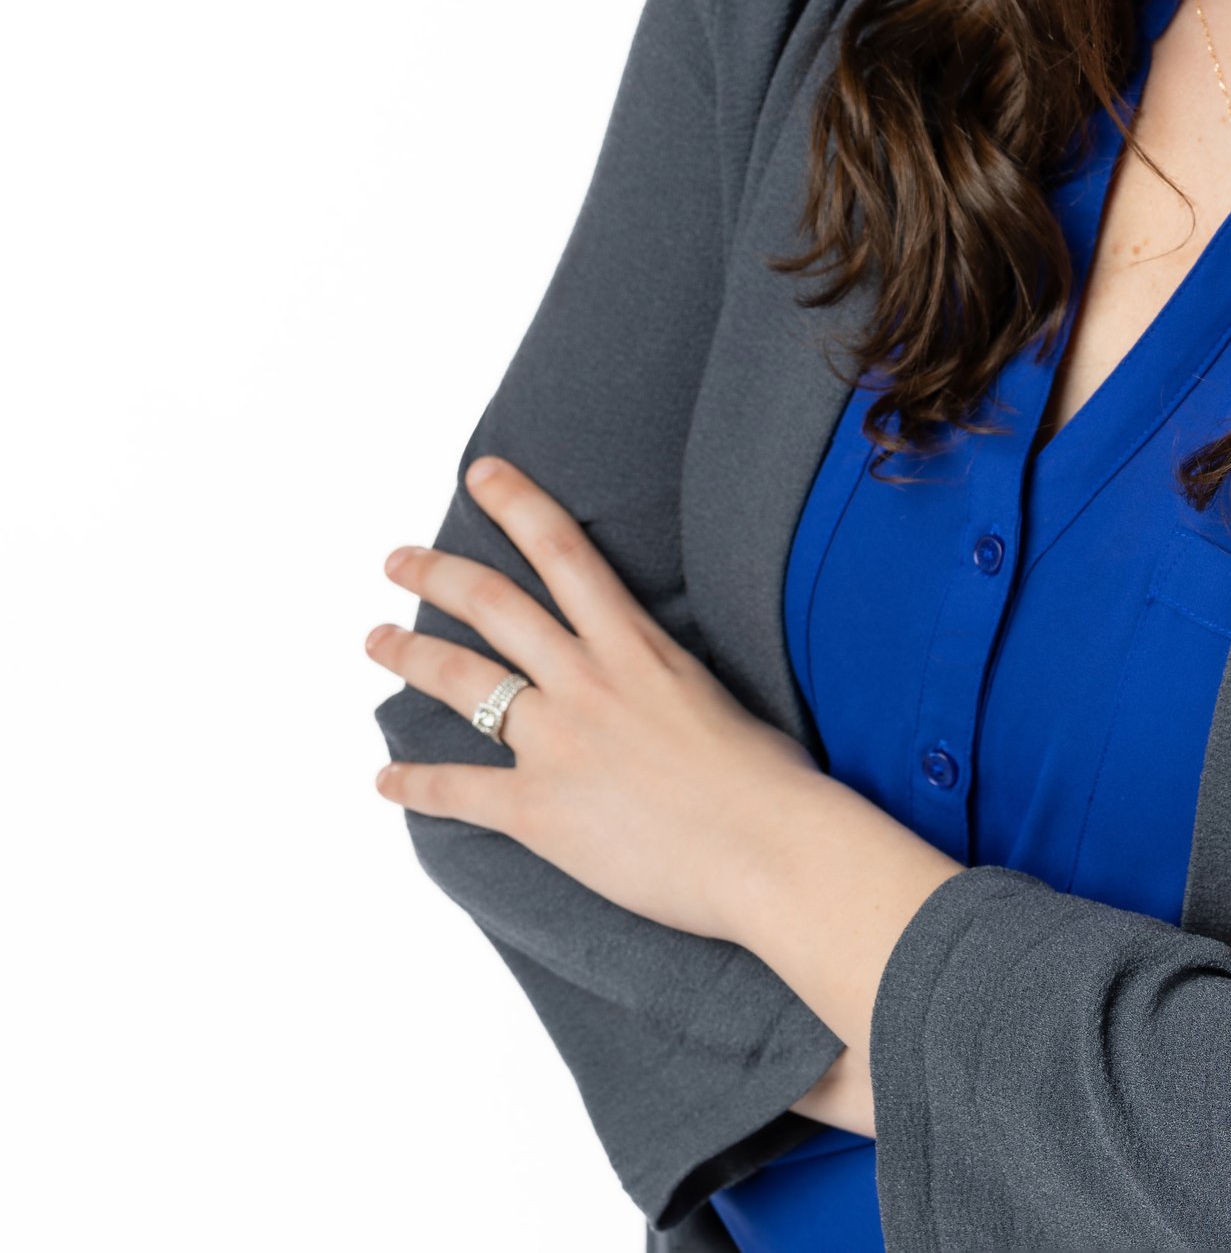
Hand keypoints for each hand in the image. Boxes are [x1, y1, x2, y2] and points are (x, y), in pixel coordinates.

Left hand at [366, 456, 826, 946]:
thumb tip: (650, 683)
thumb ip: (664, 679)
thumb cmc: (763, 777)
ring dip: (409, 654)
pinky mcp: (537, 808)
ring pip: (462, 680)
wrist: (766, 846)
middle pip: (494, 604)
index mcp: (636, 644)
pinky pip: (457, 788)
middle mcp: (587, 679)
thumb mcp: (712, 694)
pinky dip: (413, 783)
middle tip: (397, 558)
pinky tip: (384, 778)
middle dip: (437, 573)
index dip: (517, 504)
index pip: (564, 552)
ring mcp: (557, 741)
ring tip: (376, 640)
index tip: (481, 473)